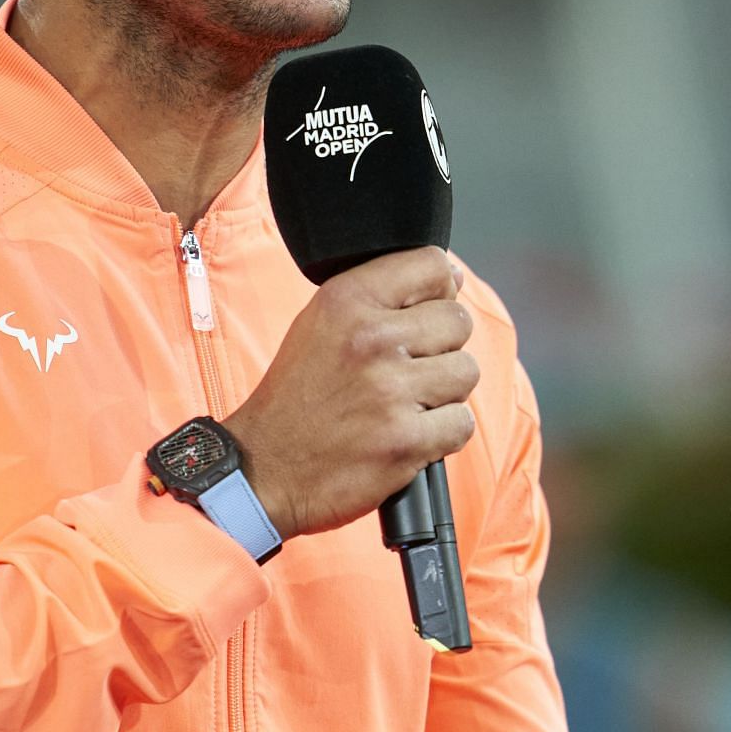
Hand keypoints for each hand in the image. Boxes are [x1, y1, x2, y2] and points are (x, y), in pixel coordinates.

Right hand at [223, 247, 478, 539]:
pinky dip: (442, 433)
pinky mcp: (406, 441)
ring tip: (406, 402)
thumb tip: (453, 277)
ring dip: (444, 392)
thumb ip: (381, 294)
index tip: (427, 309)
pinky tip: (408, 432)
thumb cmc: (297, 395)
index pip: (432, 264)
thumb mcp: (321, 321)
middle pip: (458, 322)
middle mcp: (371, 339)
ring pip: (465, 372)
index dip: (441, 287)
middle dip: (442, 346)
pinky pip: (462, 423)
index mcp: (347, 300)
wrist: (265, 467)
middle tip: (407, 369)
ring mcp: (390, 391)